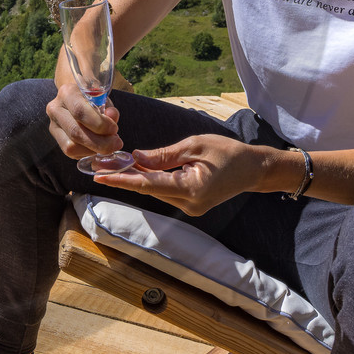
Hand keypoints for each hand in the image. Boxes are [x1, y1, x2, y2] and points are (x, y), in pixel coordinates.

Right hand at [45, 79, 122, 159]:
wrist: (78, 97)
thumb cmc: (93, 97)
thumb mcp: (104, 98)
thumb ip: (109, 108)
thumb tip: (112, 117)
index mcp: (67, 92)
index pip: (80, 111)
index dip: (99, 124)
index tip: (114, 129)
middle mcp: (55, 109)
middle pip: (75, 132)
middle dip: (100, 142)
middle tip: (116, 143)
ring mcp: (53, 125)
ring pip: (71, 146)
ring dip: (94, 149)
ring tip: (108, 144)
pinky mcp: (56, 139)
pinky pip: (71, 153)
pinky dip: (88, 152)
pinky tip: (97, 146)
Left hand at [91, 135, 266, 214]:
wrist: (253, 169)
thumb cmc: (228, 152)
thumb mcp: (194, 146)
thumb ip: (163, 155)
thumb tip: (135, 158)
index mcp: (192, 188)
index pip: (149, 184)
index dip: (122, 179)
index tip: (100, 176)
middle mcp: (189, 204)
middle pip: (149, 189)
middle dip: (125, 177)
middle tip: (100, 164)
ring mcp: (191, 208)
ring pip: (155, 191)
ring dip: (137, 178)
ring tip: (113, 165)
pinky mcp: (191, 206)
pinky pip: (165, 192)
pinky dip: (152, 181)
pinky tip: (137, 169)